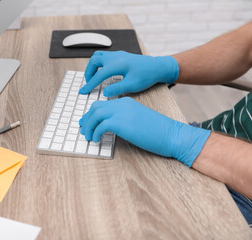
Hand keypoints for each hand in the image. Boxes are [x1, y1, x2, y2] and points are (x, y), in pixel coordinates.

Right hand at [79, 51, 179, 96]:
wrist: (158, 67)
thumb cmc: (147, 76)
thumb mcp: (133, 85)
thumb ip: (117, 89)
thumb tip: (105, 93)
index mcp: (118, 64)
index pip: (98, 75)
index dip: (89, 84)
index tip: (83, 91)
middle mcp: (116, 57)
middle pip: (94, 60)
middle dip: (89, 72)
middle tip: (89, 83)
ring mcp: (118, 54)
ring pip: (98, 56)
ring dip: (93, 66)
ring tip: (95, 78)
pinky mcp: (120, 55)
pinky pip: (104, 56)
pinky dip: (99, 64)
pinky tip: (103, 73)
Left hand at [79, 97, 210, 166]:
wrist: (171, 134)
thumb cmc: (157, 131)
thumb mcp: (138, 119)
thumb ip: (124, 119)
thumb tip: (110, 127)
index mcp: (126, 102)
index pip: (102, 104)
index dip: (91, 114)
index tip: (87, 123)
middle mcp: (122, 104)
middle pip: (95, 108)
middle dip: (87, 119)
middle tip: (84, 130)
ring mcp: (121, 112)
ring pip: (95, 115)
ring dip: (89, 127)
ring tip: (89, 137)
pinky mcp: (122, 123)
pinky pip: (100, 126)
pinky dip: (96, 133)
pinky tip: (97, 140)